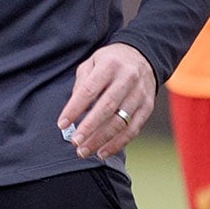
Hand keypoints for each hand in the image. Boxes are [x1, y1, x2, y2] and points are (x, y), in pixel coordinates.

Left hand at [57, 43, 154, 160]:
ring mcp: (140, 94)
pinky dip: (117, 143)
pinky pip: (133, 129)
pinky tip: (103, 152)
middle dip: (89, 128)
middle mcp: (127, 79)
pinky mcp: (148, 107)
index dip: (74, 109)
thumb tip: (73, 111)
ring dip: (101, 140)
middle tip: (75, 142)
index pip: (89, 90)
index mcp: (109, 65)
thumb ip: (82, 84)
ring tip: (84, 151)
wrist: (143, 56)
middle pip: (106, 108)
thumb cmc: (110, 62)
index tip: (62, 124)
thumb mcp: (92, 63)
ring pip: (120, 122)